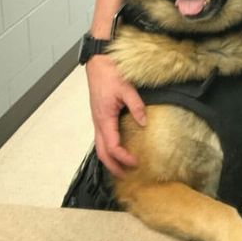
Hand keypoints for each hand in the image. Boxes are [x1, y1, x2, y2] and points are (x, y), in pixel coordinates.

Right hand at [86, 55, 145, 176]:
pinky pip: (102, 138)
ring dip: (110, 160)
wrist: (98, 64)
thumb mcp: (126, 88)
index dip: (123, 158)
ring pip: (100, 147)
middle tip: (127, 175)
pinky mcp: (100, 117)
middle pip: (102, 153)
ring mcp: (97, 120)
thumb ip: (136, 106)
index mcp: (104, 118)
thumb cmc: (110, 74)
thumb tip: (144, 122)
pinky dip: (109, 149)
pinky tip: (118, 150)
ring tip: (122, 168)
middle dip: (113, 167)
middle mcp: (98, 122)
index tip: (136, 162)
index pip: (112, 146)